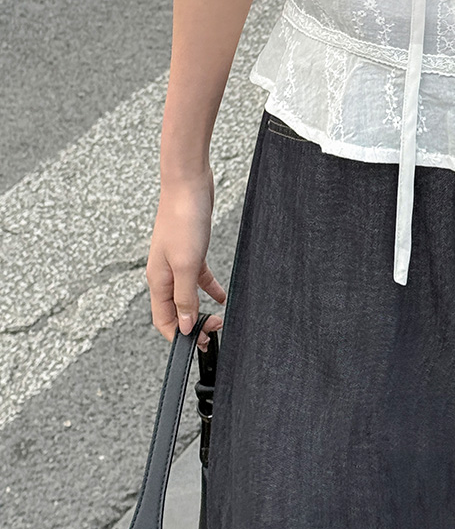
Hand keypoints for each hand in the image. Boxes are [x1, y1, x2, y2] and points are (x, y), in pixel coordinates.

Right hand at [145, 165, 225, 351]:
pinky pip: (199, 278)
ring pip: (187, 295)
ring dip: (200, 309)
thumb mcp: (186, 264)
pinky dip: (209, 289)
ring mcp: (177, 262)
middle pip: (174, 310)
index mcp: (158, 280)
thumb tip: (183, 325)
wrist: (188, 184)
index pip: (163, 319)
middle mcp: (164, 273)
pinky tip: (221, 296)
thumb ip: (184, 296)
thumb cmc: (183, 220)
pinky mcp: (191, 250)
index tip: (200, 344)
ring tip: (218, 320)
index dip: (179, 336)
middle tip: (214, 332)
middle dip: (191, 325)